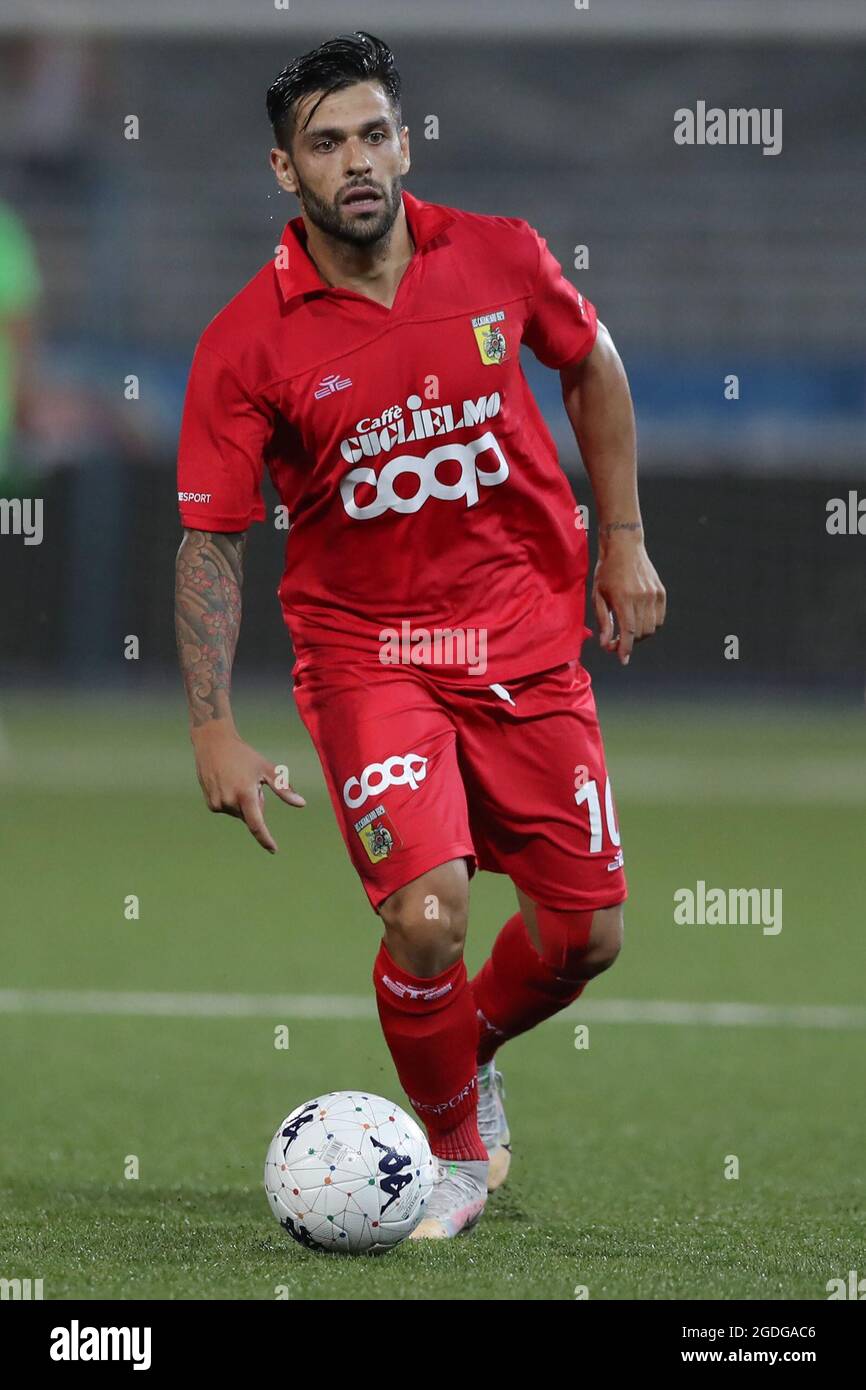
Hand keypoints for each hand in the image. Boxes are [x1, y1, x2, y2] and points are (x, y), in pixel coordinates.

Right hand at [190, 719, 304, 852]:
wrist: (213, 744)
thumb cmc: (244, 755)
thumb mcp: (266, 768)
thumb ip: (283, 788)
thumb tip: (301, 803)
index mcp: (245, 794)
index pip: (257, 824)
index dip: (265, 839)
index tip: (273, 849)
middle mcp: (229, 802)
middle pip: (251, 815)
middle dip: (256, 803)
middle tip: (250, 781)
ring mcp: (218, 804)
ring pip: (239, 813)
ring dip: (242, 802)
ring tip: (235, 779)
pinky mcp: (210, 804)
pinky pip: (228, 810)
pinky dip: (231, 801)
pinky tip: (226, 783)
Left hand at [592, 531, 665, 665]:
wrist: (624, 547)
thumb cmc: (607, 571)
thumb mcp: (598, 595)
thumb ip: (603, 620)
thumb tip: (605, 643)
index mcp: (623, 598)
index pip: (628, 631)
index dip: (625, 649)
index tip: (622, 660)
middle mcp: (641, 597)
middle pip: (640, 633)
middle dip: (628, 643)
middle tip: (614, 643)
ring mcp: (653, 595)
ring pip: (651, 628)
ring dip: (638, 636)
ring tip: (626, 632)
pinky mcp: (660, 593)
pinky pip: (659, 619)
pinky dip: (650, 626)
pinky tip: (638, 623)